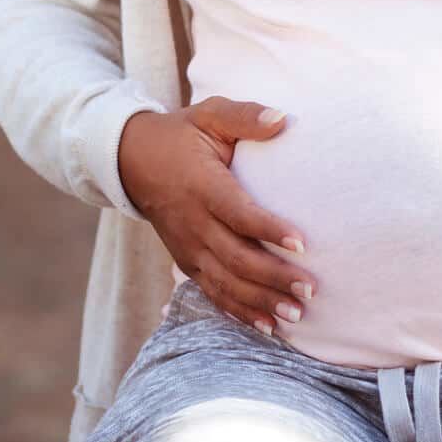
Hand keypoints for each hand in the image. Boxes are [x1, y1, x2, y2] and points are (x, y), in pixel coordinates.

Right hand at [118, 96, 317, 335]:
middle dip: (273, 277)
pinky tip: (267, 327)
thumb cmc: (183, 134)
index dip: (269, 230)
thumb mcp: (210, 114)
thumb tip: (283, 119)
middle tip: (310, 288)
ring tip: (296, 314)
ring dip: (260, 301)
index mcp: (202, 187)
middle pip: (235, 257)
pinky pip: (211, 291)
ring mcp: (187, 246)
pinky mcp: (185, 260)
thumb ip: (245, 116)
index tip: (303, 243)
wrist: (131, 159)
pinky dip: (238, 311)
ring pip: (224, 282)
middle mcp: (192, 223)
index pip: (238, 213)